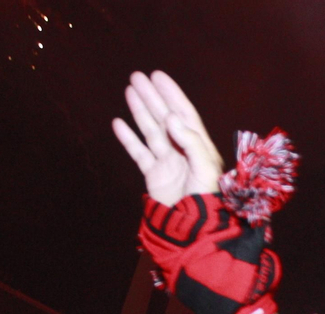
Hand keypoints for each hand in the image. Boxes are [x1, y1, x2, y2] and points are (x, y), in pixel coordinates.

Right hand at [112, 71, 222, 207]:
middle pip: (164, 117)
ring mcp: (167, 162)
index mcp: (198, 146)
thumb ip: (191, 141)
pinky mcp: (153, 175)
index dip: (171, 94)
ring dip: (140, 111)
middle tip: (138, 77)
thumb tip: (170, 117)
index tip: (158, 76)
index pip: (183, 114)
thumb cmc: (205, 198)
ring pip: (150, 131)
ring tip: (130, 91)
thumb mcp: (204, 167)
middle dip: (152, 97)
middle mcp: (182, 151)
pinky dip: (129, 138)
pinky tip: (119, 123)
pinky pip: (139, 153)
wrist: (192, 226)